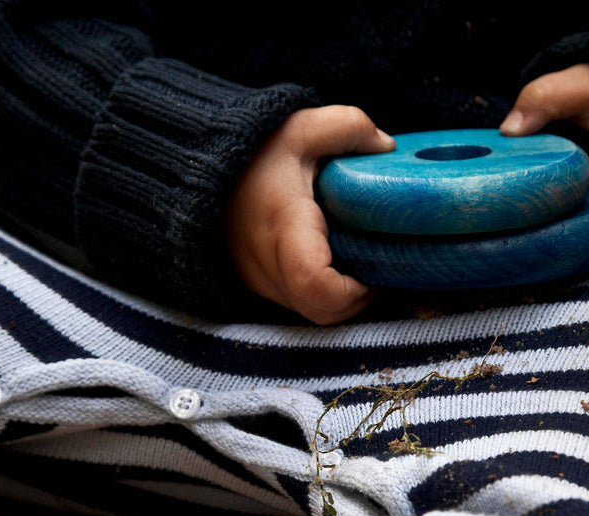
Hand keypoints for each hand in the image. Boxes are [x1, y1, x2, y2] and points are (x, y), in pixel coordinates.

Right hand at [227, 106, 395, 323]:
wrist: (199, 168)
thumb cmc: (257, 150)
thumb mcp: (303, 127)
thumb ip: (350, 127)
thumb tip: (388, 149)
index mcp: (283, 226)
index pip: (315, 283)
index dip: (353, 289)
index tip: (373, 263)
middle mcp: (266, 265)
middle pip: (324, 311)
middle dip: (359, 297)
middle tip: (377, 261)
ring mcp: (259, 281)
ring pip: (314, 315)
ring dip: (344, 298)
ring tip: (358, 258)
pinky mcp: (258, 287)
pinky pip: (301, 305)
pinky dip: (325, 293)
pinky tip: (336, 261)